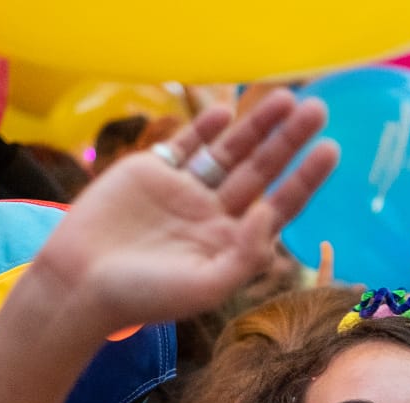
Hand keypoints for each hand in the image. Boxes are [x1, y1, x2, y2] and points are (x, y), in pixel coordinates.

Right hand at [36, 90, 338, 336]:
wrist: (79, 282)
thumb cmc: (144, 296)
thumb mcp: (206, 284)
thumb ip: (246, 253)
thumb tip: (272, 214)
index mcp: (232, 244)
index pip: (279, 205)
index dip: (305, 178)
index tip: (330, 150)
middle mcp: (213, 214)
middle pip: (260, 170)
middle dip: (288, 141)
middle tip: (318, 110)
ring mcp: (183, 191)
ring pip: (228, 152)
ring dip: (256, 126)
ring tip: (286, 99)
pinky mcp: (150, 172)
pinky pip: (185, 145)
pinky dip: (205, 127)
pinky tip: (227, 111)